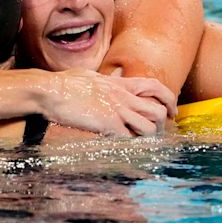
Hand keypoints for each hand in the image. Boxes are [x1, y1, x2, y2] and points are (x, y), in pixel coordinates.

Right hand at [39, 70, 175, 136]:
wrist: (50, 90)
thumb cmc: (64, 83)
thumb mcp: (90, 76)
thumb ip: (105, 81)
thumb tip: (110, 80)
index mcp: (119, 83)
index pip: (155, 86)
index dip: (168, 99)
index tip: (171, 112)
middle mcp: (122, 96)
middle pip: (158, 111)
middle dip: (161, 125)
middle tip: (155, 133)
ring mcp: (116, 111)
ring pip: (150, 128)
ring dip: (148, 138)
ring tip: (138, 142)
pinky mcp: (107, 124)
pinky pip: (130, 139)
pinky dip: (131, 146)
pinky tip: (123, 147)